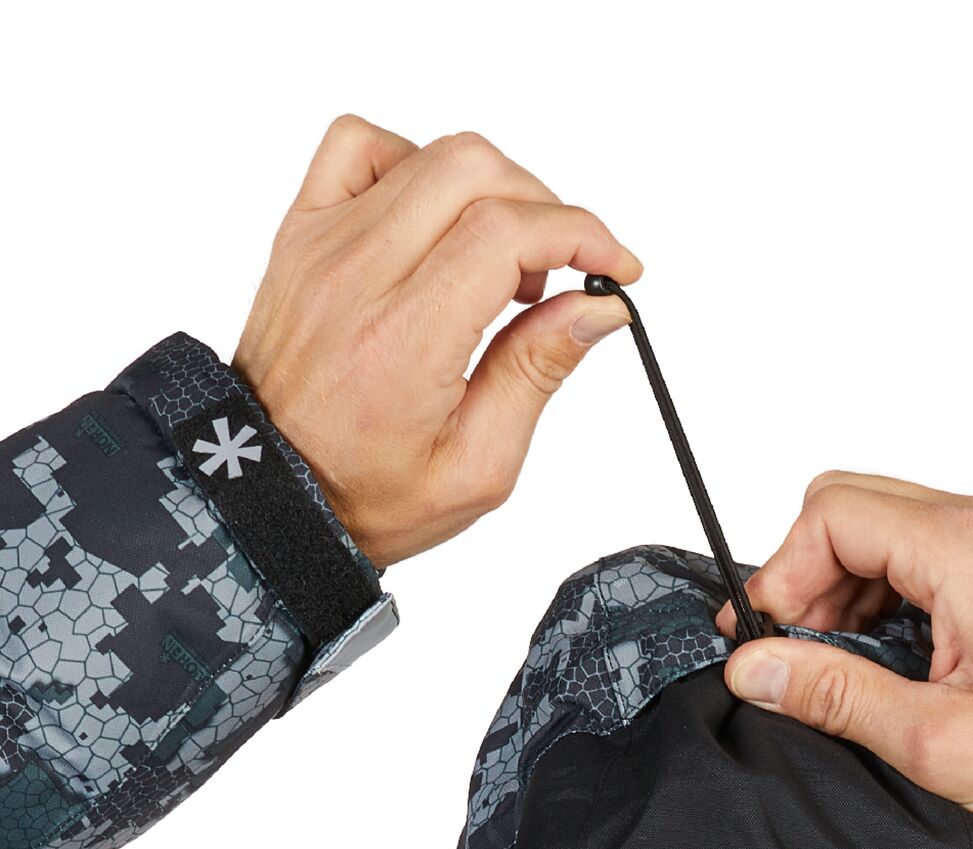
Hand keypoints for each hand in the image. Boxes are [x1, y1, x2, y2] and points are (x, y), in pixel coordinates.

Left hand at [234, 115, 642, 566]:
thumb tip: (598, 310)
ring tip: (499, 263)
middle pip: (476, 172)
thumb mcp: (477, 465)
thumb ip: (537, 373)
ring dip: (490, 192)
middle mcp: (359, 275)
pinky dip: (414, 164)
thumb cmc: (368, 492)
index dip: (581, 237)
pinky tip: (434, 223)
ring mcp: (323, 243)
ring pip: (430, 154)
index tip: (616, 267)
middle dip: (544, 209)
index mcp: (407, 338)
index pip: (508, 232)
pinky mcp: (301, 232)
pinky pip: (360, 146)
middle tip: (559, 272)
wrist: (270, 492)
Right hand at [718, 472, 972, 839]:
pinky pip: (908, 551)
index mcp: (965, 551)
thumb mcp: (934, 741)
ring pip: (874, 527)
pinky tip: (876, 659)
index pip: (831, 514)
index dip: (782, 575)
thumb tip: (753, 669)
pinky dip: (874, 596)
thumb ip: (835, 696)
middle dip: (804, 578)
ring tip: (836, 667)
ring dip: (836, 591)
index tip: (765, 641)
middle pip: (847, 506)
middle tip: (795, 655)